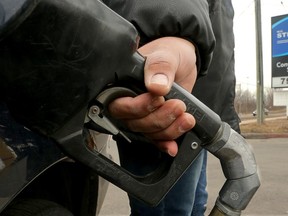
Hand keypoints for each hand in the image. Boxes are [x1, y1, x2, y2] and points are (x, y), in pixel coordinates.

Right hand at [109, 37, 196, 155]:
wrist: (184, 60)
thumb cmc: (171, 52)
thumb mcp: (166, 53)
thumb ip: (160, 66)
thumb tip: (156, 86)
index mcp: (124, 85)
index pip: (119, 104)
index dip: (137, 107)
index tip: (159, 98)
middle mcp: (131, 102)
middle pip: (134, 123)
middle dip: (158, 119)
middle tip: (178, 105)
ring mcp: (144, 114)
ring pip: (148, 132)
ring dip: (168, 129)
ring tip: (186, 117)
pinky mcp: (157, 121)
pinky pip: (157, 138)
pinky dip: (165, 143)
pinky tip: (173, 146)